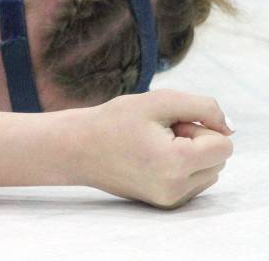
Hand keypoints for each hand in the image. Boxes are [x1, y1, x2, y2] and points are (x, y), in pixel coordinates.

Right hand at [71, 89, 233, 208]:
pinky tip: (152, 158)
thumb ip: (202, 106)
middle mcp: (177, 188)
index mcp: (176, 163)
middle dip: (196, 141)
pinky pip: (194, 182)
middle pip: (218, 159)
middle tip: (158, 133)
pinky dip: (182, 167)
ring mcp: (170, 199)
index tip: (169, 125)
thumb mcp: (157, 100)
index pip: (223, 144)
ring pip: (209, 171)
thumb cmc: (112, 121)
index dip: (199, 126)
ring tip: (154, 145)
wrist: (76, 148)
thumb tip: (227, 127)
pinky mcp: (164, 203)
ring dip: (190, 154)